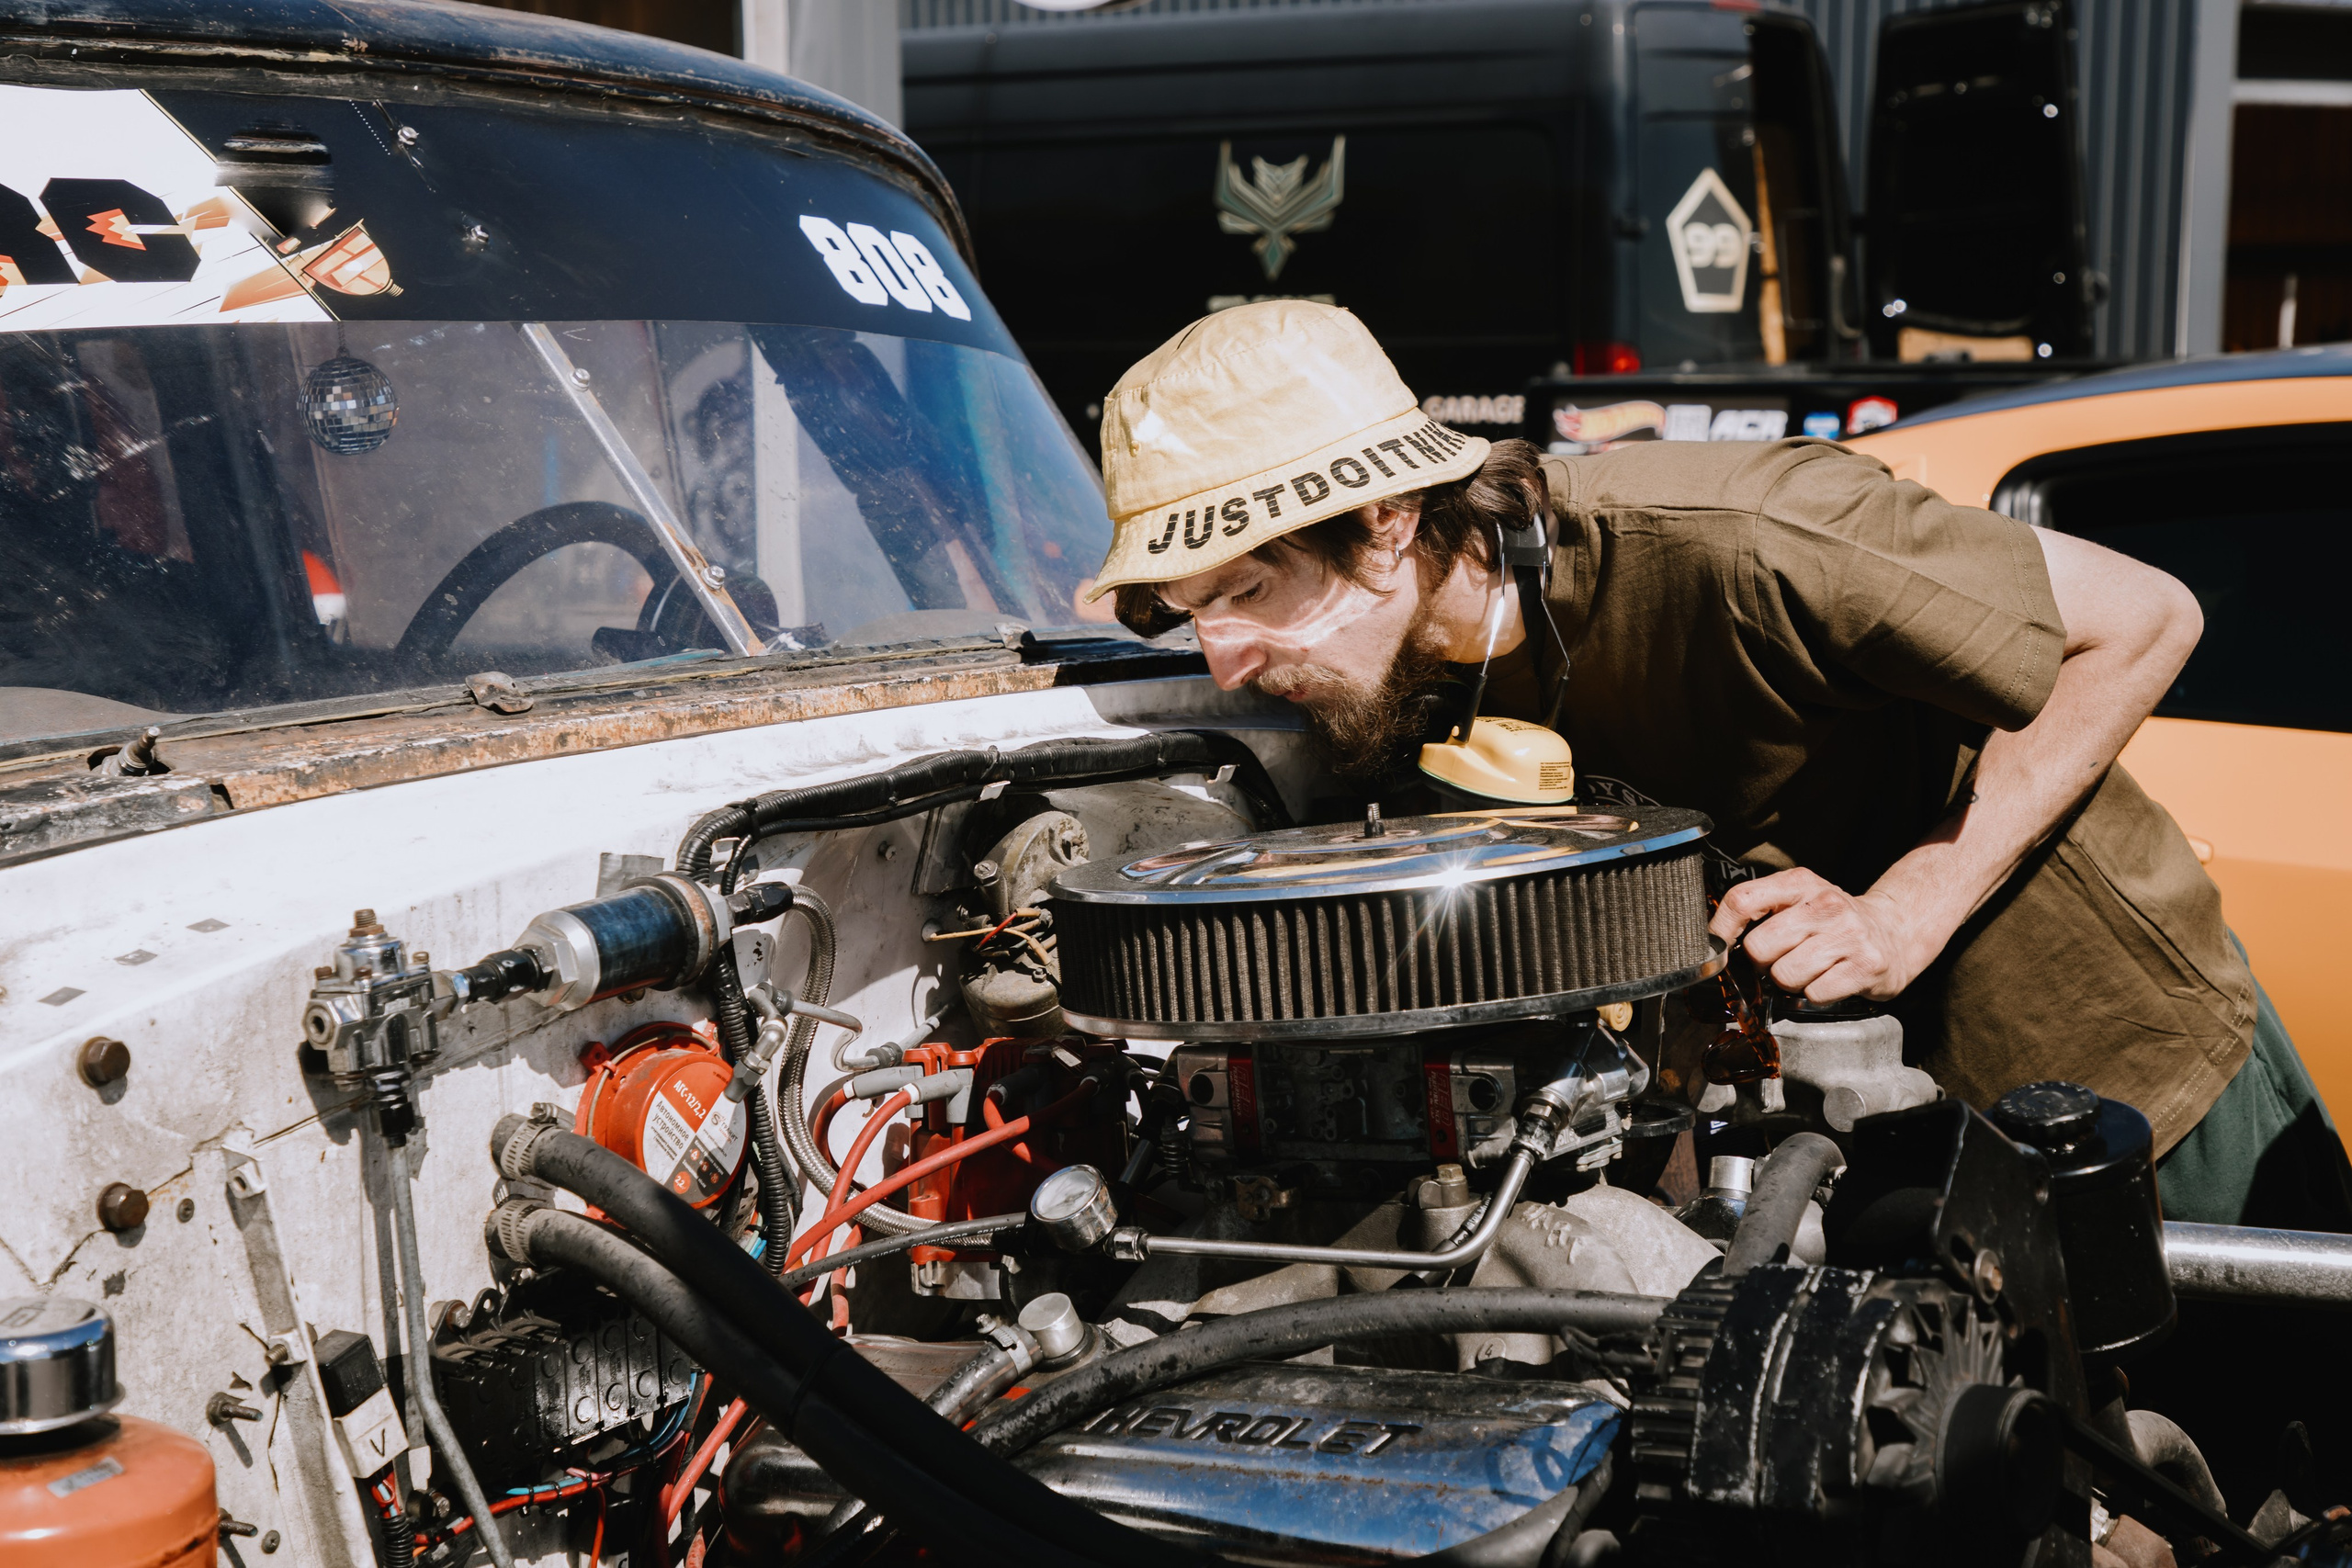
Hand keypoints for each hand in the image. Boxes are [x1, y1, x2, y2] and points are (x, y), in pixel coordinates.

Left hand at [1707, 868, 1921, 1003]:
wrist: (1894, 931)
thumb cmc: (1832, 921)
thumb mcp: (1798, 900)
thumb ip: (1759, 911)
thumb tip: (1714, 944)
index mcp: (1800, 883)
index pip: (1741, 900)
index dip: (1721, 930)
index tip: (1720, 949)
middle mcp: (1825, 903)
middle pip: (1759, 947)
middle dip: (1763, 963)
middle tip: (1782, 959)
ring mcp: (1848, 934)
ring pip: (1784, 975)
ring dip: (1789, 982)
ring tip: (1809, 969)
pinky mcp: (1866, 966)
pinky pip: (1814, 994)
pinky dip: (1815, 994)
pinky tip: (1829, 979)